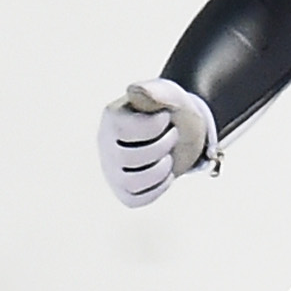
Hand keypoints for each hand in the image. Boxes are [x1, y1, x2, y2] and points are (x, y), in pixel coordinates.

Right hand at [95, 78, 218, 208]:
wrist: (185, 131)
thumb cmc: (172, 110)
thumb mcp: (169, 94)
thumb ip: (154, 91)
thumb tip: (134, 90)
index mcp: (111, 118)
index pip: (122, 130)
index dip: (152, 127)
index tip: (166, 117)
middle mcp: (105, 145)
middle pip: (128, 158)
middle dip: (161, 147)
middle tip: (173, 134)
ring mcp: (112, 169)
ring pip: (132, 182)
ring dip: (161, 170)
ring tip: (168, 156)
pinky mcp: (124, 190)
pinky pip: (137, 199)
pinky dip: (158, 188)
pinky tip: (166, 173)